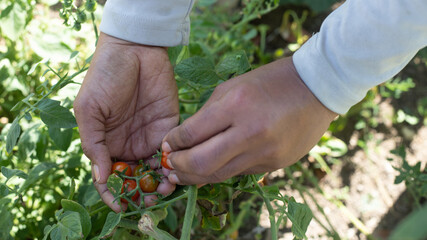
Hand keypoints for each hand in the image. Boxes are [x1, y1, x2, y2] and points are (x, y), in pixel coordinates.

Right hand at [74, 33, 178, 211]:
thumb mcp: (89, 110)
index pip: (110, 176)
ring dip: (161, 182)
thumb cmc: (105, 76)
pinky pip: (172, 151)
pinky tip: (174, 169)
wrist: (135, 50)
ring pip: (156, 169)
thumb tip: (100, 177)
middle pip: (136, 177)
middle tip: (152, 198)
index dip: (114, 193)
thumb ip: (93, 144)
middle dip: (143, 192)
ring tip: (165, 187)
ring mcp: (149, 136)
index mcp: (106, 143)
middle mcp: (128, 144)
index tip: (121, 206)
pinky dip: (173, 164)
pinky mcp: (169, 127)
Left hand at [161, 57, 336, 184]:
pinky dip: (221, 172)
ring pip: (219, 176)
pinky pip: (239, 173)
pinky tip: (211, 169)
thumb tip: (183, 140)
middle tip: (168, 166)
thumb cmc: (269, 82)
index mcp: (236, 105)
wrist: (316, 89)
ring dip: (195, 177)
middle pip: (201, 163)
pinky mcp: (274, 165)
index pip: (191, 134)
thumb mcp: (232, 87)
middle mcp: (250, 132)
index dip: (172, 143)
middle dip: (178, 167)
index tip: (166, 146)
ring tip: (181, 175)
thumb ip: (206, 115)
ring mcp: (265, 153)